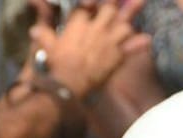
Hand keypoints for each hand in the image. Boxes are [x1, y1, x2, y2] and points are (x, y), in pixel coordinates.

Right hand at [28, 0, 151, 101]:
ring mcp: (108, 42)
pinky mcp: (116, 57)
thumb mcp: (46, 46)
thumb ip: (43, 35)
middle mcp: (95, 29)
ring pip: (124, 25)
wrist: (67, 85)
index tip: (93, 2)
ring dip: (130, 19)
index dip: (92, 2)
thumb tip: (34, 30)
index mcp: (78, 24)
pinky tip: (147, 39)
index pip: (87, 5)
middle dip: (117, 3)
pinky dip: (140, 44)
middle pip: (110, 9)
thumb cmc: (55, 64)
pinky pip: (132, 48)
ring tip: (140, 3)